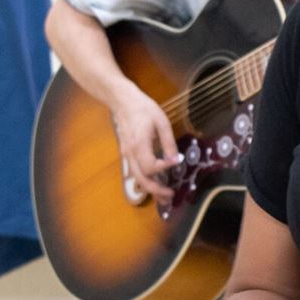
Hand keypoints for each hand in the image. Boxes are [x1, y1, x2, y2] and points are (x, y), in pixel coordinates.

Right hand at [110, 84, 180, 201]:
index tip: (177, 162)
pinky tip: (156, 185)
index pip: (150, 166)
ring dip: (151, 190)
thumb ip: (168, 142)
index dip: (164, 167)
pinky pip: (136, 173)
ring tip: (165, 198)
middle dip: (156, 190)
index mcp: (139, 144)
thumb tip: (176, 159)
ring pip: (137, 179)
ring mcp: (127, 155)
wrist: (122, 102)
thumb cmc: (143, 109)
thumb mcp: (161, 121)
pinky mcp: (127, 155)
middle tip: (171, 196)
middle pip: (141, 179)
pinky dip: (146, 182)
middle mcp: (130, 153)